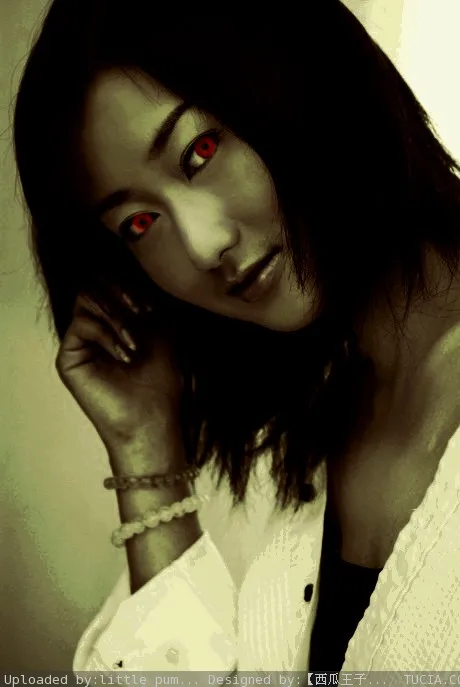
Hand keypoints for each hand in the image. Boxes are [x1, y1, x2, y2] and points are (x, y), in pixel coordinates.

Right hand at [55, 279, 183, 453]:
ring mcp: (80, 343)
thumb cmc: (162, 381)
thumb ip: (147, 301)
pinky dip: (107, 334)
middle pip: (95, 285)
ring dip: (117, 316)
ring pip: (86, 300)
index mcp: (115, 320)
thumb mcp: (162, 332)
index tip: (152, 306)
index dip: (129, 286)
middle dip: (123, 295)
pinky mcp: (69, 358)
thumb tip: (142, 269)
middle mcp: (94, 328)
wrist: (154, 418)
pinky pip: (81, 324)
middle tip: (144, 314)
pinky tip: (126, 356)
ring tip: (137, 342)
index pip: (110, 283)